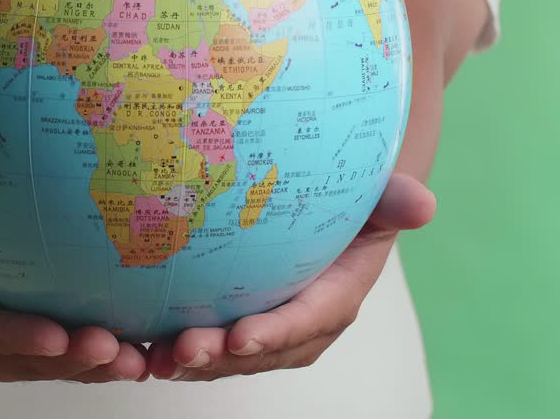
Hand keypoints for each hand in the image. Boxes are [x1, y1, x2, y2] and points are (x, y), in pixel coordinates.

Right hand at [0, 194, 149, 382]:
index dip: (16, 336)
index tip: (55, 335)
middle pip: (26, 359)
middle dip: (71, 359)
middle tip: (113, 349)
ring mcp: (6, 342)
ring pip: (53, 363)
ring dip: (95, 365)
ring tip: (137, 359)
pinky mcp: (32, 335)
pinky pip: (68, 350)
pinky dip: (103, 353)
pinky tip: (144, 346)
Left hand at [146, 173, 436, 380]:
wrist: (331, 211)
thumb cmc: (354, 201)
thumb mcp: (378, 198)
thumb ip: (394, 201)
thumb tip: (423, 204)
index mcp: (335, 299)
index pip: (307, 322)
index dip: (275, 334)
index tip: (241, 336)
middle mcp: (298, 327)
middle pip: (259, 350)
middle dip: (221, 357)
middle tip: (181, 350)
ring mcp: (263, 329)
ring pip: (226, 355)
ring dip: (190, 361)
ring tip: (152, 358)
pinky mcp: (230, 322)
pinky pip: (203, 340)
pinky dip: (170, 347)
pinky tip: (135, 346)